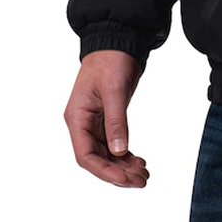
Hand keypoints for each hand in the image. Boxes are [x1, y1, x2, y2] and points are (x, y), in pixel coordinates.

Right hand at [64, 49, 148, 187]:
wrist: (118, 40)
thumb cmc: (111, 60)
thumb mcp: (115, 90)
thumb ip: (116, 121)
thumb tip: (120, 151)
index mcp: (77, 118)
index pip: (86, 155)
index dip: (105, 171)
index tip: (125, 179)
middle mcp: (82, 123)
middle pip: (97, 158)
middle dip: (117, 172)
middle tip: (141, 181)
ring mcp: (94, 121)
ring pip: (107, 152)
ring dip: (123, 165)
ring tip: (144, 174)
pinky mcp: (107, 117)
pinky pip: (114, 142)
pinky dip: (125, 153)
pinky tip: (139, 160)